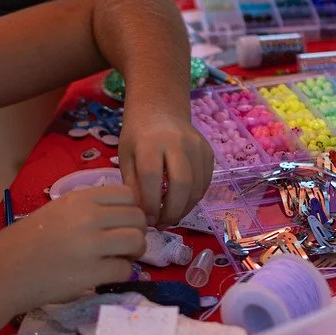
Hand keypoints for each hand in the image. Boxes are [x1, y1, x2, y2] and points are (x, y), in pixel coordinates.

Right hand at [0, 185, 146, 309]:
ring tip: (120, 259)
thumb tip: (126, 215)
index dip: (131, 210)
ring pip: (137, 242)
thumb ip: (91, 207)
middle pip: (137, 218)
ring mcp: (91, 246)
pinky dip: (122, 273)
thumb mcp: (60, 209)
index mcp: (81, 199)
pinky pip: (126, 270)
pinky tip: (108, 274)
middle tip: (125, 245)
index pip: (128, 195)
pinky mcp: (92, 273)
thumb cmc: (32, 239)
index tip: (123, 223)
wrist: (8, 269)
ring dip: (134, 253)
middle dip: (137, 232)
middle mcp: (89, 217)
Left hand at [118, 111, 213, 228]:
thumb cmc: (138, 136)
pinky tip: (180, 203)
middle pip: (181, 184)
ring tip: (169, 217)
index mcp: (151, 142)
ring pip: (197, 187)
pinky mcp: (209, 152)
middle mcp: (178, 142)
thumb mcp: (126, 157)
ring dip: (184, 209)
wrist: (160, 110)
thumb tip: (143, 215)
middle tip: (162, 224)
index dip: (150, 204)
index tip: (146, 219)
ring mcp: (197, 146)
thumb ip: (133, 185)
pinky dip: (193, 199)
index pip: (152, 178)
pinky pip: (205, 183)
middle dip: (172, 211)